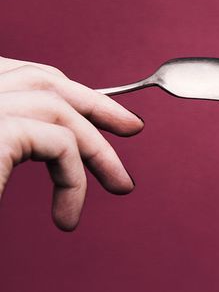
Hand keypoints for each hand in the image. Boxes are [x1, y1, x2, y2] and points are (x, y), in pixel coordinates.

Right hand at [0, 57, 142, 229]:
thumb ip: (7, 146)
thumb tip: (50, 144)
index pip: (25, 77)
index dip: (70, 91)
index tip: (108, 113)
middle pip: (42, 82)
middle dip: (96, 105)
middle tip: (134, 128)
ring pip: (55, 109)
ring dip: (96, 148)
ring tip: (120, 186)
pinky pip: (58, 143)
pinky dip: (74, 176)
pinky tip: (69, 214)